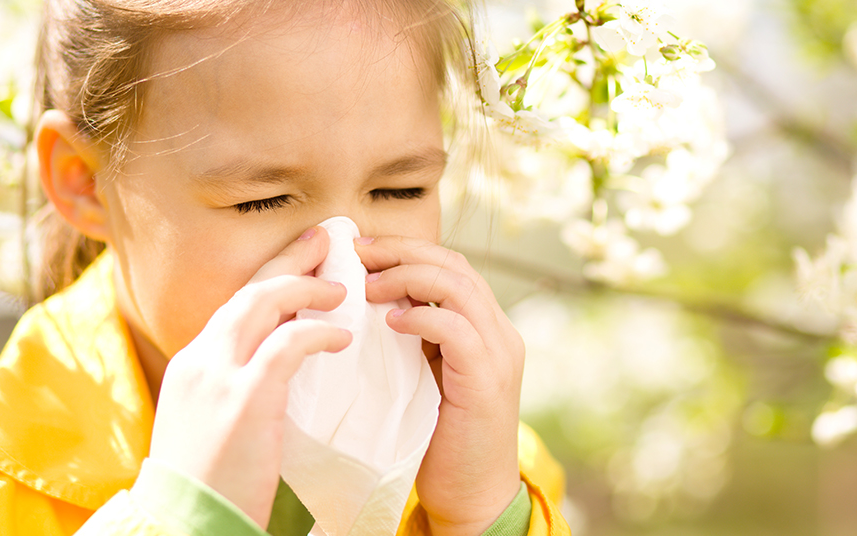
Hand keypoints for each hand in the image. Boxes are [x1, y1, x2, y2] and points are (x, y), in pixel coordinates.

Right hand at [148, 227, 350, 527]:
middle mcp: (199, 360)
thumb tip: (271, 376)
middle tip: (327, 242)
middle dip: (290, 262)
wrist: (183, 526)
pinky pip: (288, 343)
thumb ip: (233, 393)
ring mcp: (217, 376)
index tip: (302, 259)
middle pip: (249, 291)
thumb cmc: (206, 488)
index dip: (271, 278)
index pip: (235, 306)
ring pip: (263, 303)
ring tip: (342, 289)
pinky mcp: (243, 398)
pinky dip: (318, 332)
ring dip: (307, 288)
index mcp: (192, 366)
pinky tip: (342, 337)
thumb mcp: (210, 427)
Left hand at [356, 236, 523, 535]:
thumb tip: (364, 303)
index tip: (360, 249)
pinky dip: (422, 316)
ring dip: (407, 276)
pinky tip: (389, 320)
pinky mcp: (488, 379)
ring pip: (458, 286)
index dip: (405, 249)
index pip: (450, 265)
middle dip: (402, 251)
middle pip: (454, 264)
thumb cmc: (438, 441)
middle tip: (357, 252)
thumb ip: (410, 340)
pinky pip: (457, 328)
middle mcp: (499, 332)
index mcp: (485, 327)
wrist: (472, 498)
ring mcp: (498, 353)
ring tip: (368, 284)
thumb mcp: (422, 377)